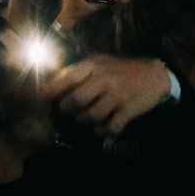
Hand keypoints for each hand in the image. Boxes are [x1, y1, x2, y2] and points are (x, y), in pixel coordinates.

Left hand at [41, 55, 172, 137]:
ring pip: (90, 116)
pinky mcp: (128, 111)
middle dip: (67, 109)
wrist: (154, 75)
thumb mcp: (98, 64)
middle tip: (70, 110)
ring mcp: (116, 96)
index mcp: (93, 66)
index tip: (41, 101)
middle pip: (74, 101)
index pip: (65, 78)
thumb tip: (48, 84)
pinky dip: (102, 131)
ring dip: (84, 121)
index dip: (49, 92)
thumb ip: (76, 73)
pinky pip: (109, 128)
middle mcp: (103, 80)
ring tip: (87, 117)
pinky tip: (102, 127)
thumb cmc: (120, 70)